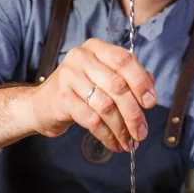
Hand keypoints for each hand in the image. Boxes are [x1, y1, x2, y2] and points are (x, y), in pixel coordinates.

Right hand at [28, 38, 156, 151]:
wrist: (42, 105)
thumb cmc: (78, 92)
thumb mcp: (102, 80)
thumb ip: (126, 80)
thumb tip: (150, 92)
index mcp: (95, 48)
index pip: (124, 60)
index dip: (141, 82)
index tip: (151, 103)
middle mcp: (81, 58)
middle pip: (118, 86)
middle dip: (134, 113)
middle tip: (141, 132)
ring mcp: (69, 77)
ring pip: (106, 106)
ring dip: (121, 129)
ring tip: (129, 142)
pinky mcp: (63, 99)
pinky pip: (92, 121)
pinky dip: (107, 136)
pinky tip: (115, 144)